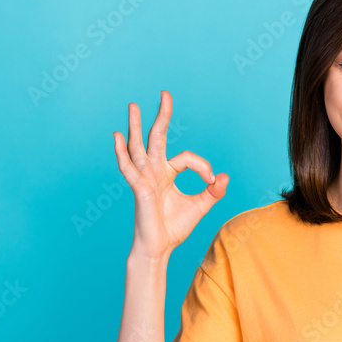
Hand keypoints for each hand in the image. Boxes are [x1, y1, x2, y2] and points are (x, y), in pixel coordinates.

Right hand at [113, 90, 227, 259]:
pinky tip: (117, 136)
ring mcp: (144, 177)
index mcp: (167, 173)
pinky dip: (121, 152)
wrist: (159, 248)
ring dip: (136, 126)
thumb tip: (224, 176)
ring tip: (134, 105)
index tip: (212, 182)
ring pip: (139, 146)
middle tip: (165, 93)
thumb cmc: (174, 227)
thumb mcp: (200, 205)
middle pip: (157, 137)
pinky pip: (129, 167)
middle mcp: (154, 171)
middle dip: (162, 115)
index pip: (187, 157)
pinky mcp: (139, 188)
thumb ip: (212, 191)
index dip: (203, 167)